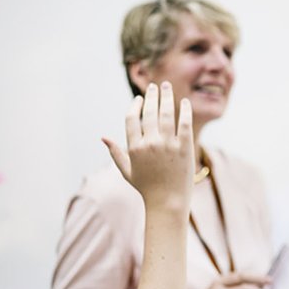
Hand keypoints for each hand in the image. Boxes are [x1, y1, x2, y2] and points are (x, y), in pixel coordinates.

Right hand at [102, 82, 194, 211]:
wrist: (168, 202)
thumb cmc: (147, 188)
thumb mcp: (127, 171)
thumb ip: (116, 153)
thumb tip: (103, 137)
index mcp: (134, 148)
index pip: (131, 118)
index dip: (135, 105)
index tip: (140, 99)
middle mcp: (150, 144)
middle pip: (149, 112)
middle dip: (152, 95)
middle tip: (155, 85)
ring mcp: (168, 145)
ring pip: (167, 114)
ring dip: (167, 97)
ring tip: (167, 87)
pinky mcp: (184, 148)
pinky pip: (185, 124)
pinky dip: (185, 110)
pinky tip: (185, 102)